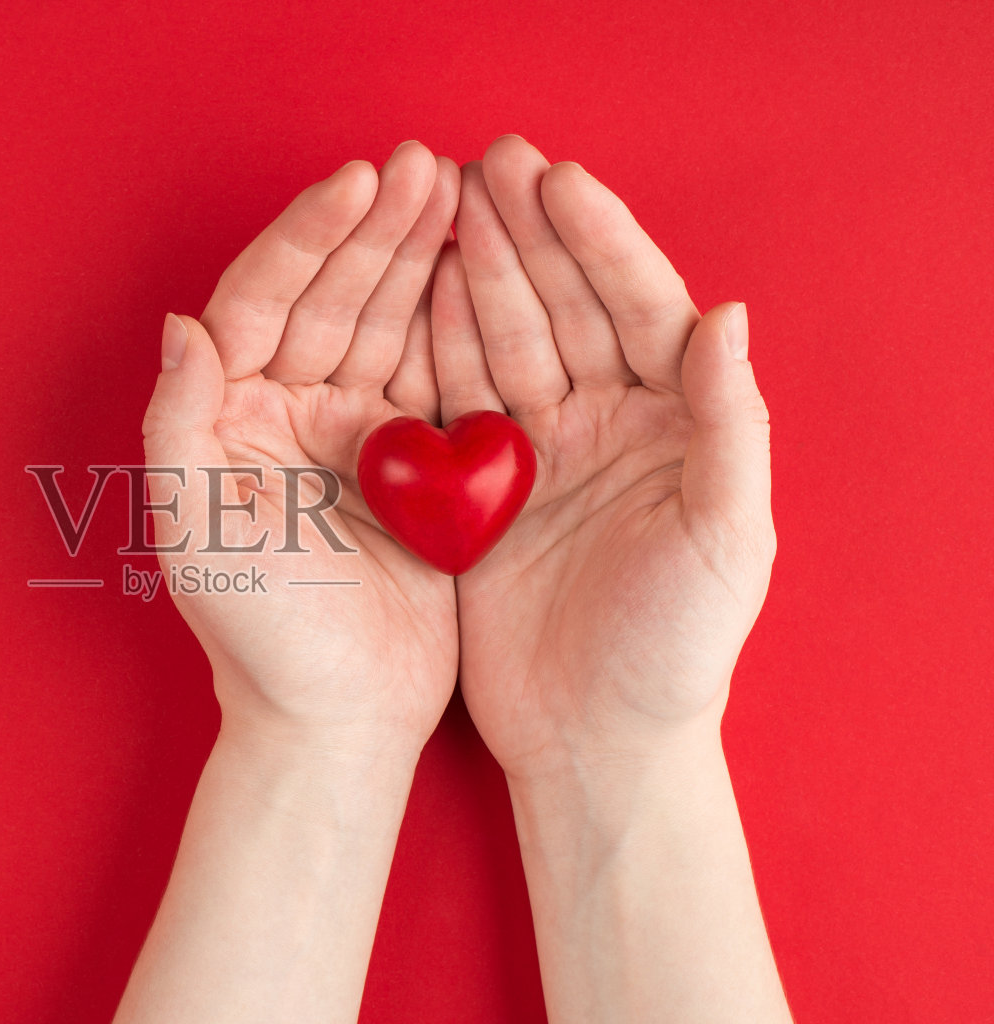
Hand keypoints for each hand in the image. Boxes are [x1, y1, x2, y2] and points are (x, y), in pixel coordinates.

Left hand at [142, 141, 461, 753]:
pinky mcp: (411, 462)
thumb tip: (182, 324)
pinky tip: (484, 267)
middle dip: (373, 230)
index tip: (357, 183)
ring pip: (384, 323)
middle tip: (426, 164)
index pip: (262, 302)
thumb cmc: (257, 637)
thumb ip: (179, 427)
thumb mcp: (198, 533)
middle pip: (328, 298)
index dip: (307, 239)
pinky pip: (433, 372)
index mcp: (227, 417)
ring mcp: (350, 433)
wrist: (338, 719)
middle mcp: (284, 412)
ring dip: (417, 258)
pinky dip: (456, 320)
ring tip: (461, 191)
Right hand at [434, 135, 775, 781]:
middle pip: (563, 309)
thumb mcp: (725, 541)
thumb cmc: (676, 652)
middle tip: (483, 164)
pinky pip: (450, 401)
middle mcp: (604, 425)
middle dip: (525, 235)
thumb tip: (729, 316)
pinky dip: (429, 345)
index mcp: (672, 426)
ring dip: (471, 273)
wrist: (594, 742)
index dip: (600, 244)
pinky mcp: (475, 492)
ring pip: (500, 342)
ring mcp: (535, 454)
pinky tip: (406, 292)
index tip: (557, 182)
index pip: (640, 311)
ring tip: (436, 204)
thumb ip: (734, 428)